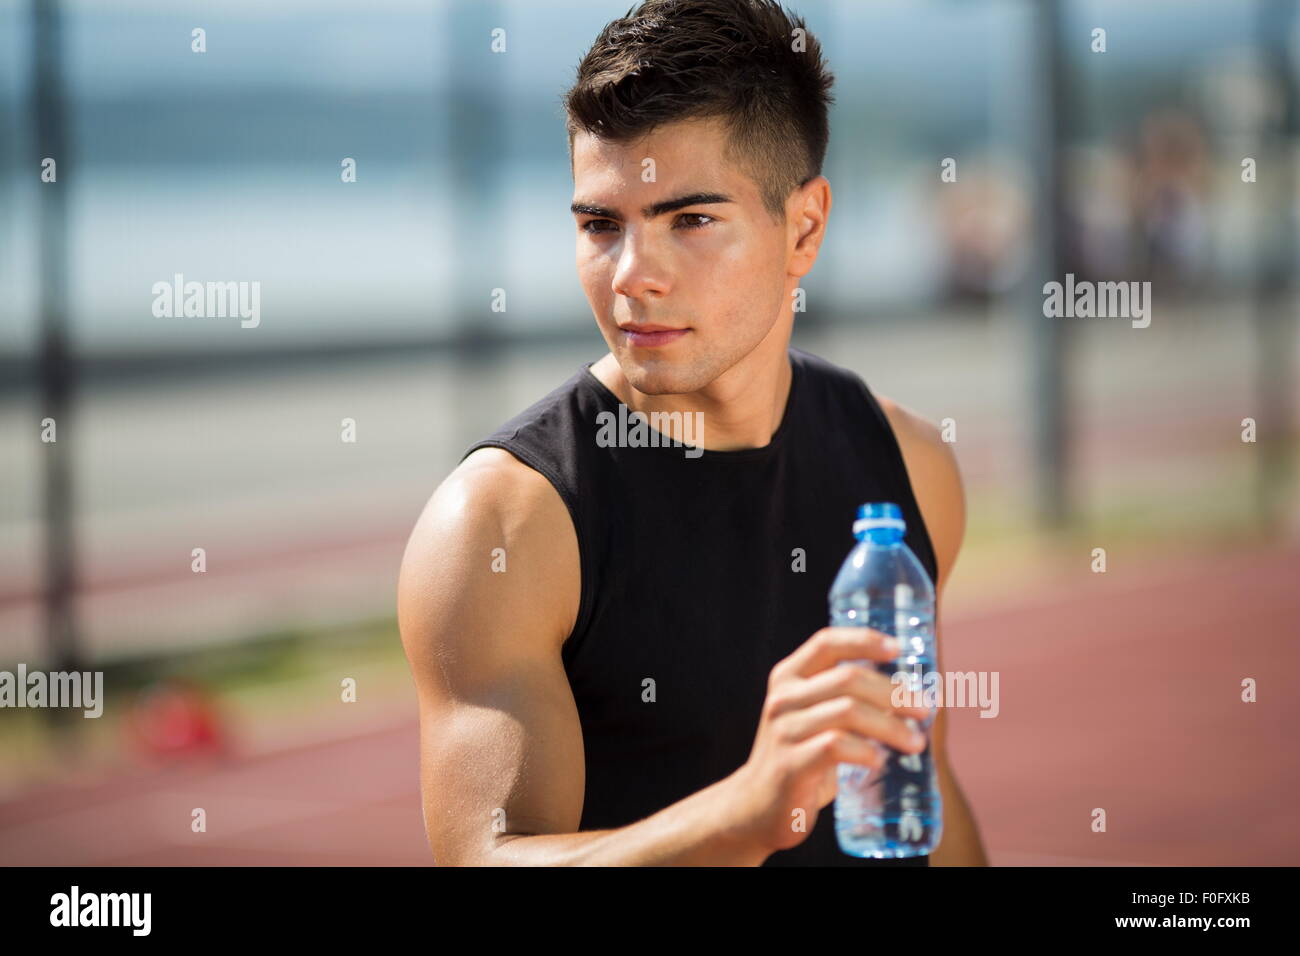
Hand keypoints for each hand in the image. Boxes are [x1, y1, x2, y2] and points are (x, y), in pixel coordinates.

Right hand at [724, 626, 933, 855]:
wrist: (758, 807)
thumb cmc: (800, 757)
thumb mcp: (813, 717)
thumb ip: (842, 698)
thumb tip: (907, 691)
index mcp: (788, 677)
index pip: (826, 643)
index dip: (863, 640)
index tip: (899, 648)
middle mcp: (783, 698)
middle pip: (847, 679)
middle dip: (893, 693)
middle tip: (924, 710)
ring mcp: (784, 730)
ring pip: (848, 712)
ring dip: (890, 726)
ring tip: (915, 743)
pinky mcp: (790, 764)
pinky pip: (836, 747)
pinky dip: (866, 751)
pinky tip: (879, 761)